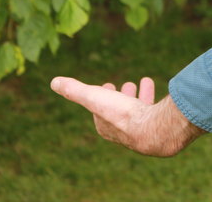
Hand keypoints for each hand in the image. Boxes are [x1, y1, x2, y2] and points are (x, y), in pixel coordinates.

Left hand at [50, 76, 205, 156]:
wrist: (153, 129)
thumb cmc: (122, 115)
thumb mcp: (94, 98)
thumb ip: (75, 90)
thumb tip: (54, 82)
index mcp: (107, 127)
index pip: (101, 112)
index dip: (101, 98)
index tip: (106, 85)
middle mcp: (124, 131)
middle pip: (120, 111)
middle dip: (122, 96)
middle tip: (126, 85)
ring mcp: (142, 128)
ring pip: (139, 109)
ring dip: (139, 95)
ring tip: (142, 82)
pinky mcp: (158, 124)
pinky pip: (154, 108)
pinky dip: (153, 94)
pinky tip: (154, 84)